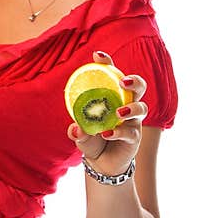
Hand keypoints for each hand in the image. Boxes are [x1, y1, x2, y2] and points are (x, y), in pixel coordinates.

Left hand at [66, 51, 147, 175]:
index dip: (107, 63)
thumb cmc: (91, 139)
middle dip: (134, 81)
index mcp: (110, 97)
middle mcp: (125, 104)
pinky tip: (107, 134)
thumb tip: (75, 128)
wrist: (101, 162)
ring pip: (142, 108)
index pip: (111, 75)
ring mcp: (132, 121)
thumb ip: (77, 131)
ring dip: (131, 107)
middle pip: (138, 87)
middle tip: (123, 82)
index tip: (97, 55)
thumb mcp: (80, 133)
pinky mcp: (134, 137)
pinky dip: (119, 131)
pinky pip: (131, 132)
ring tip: (119, 112)